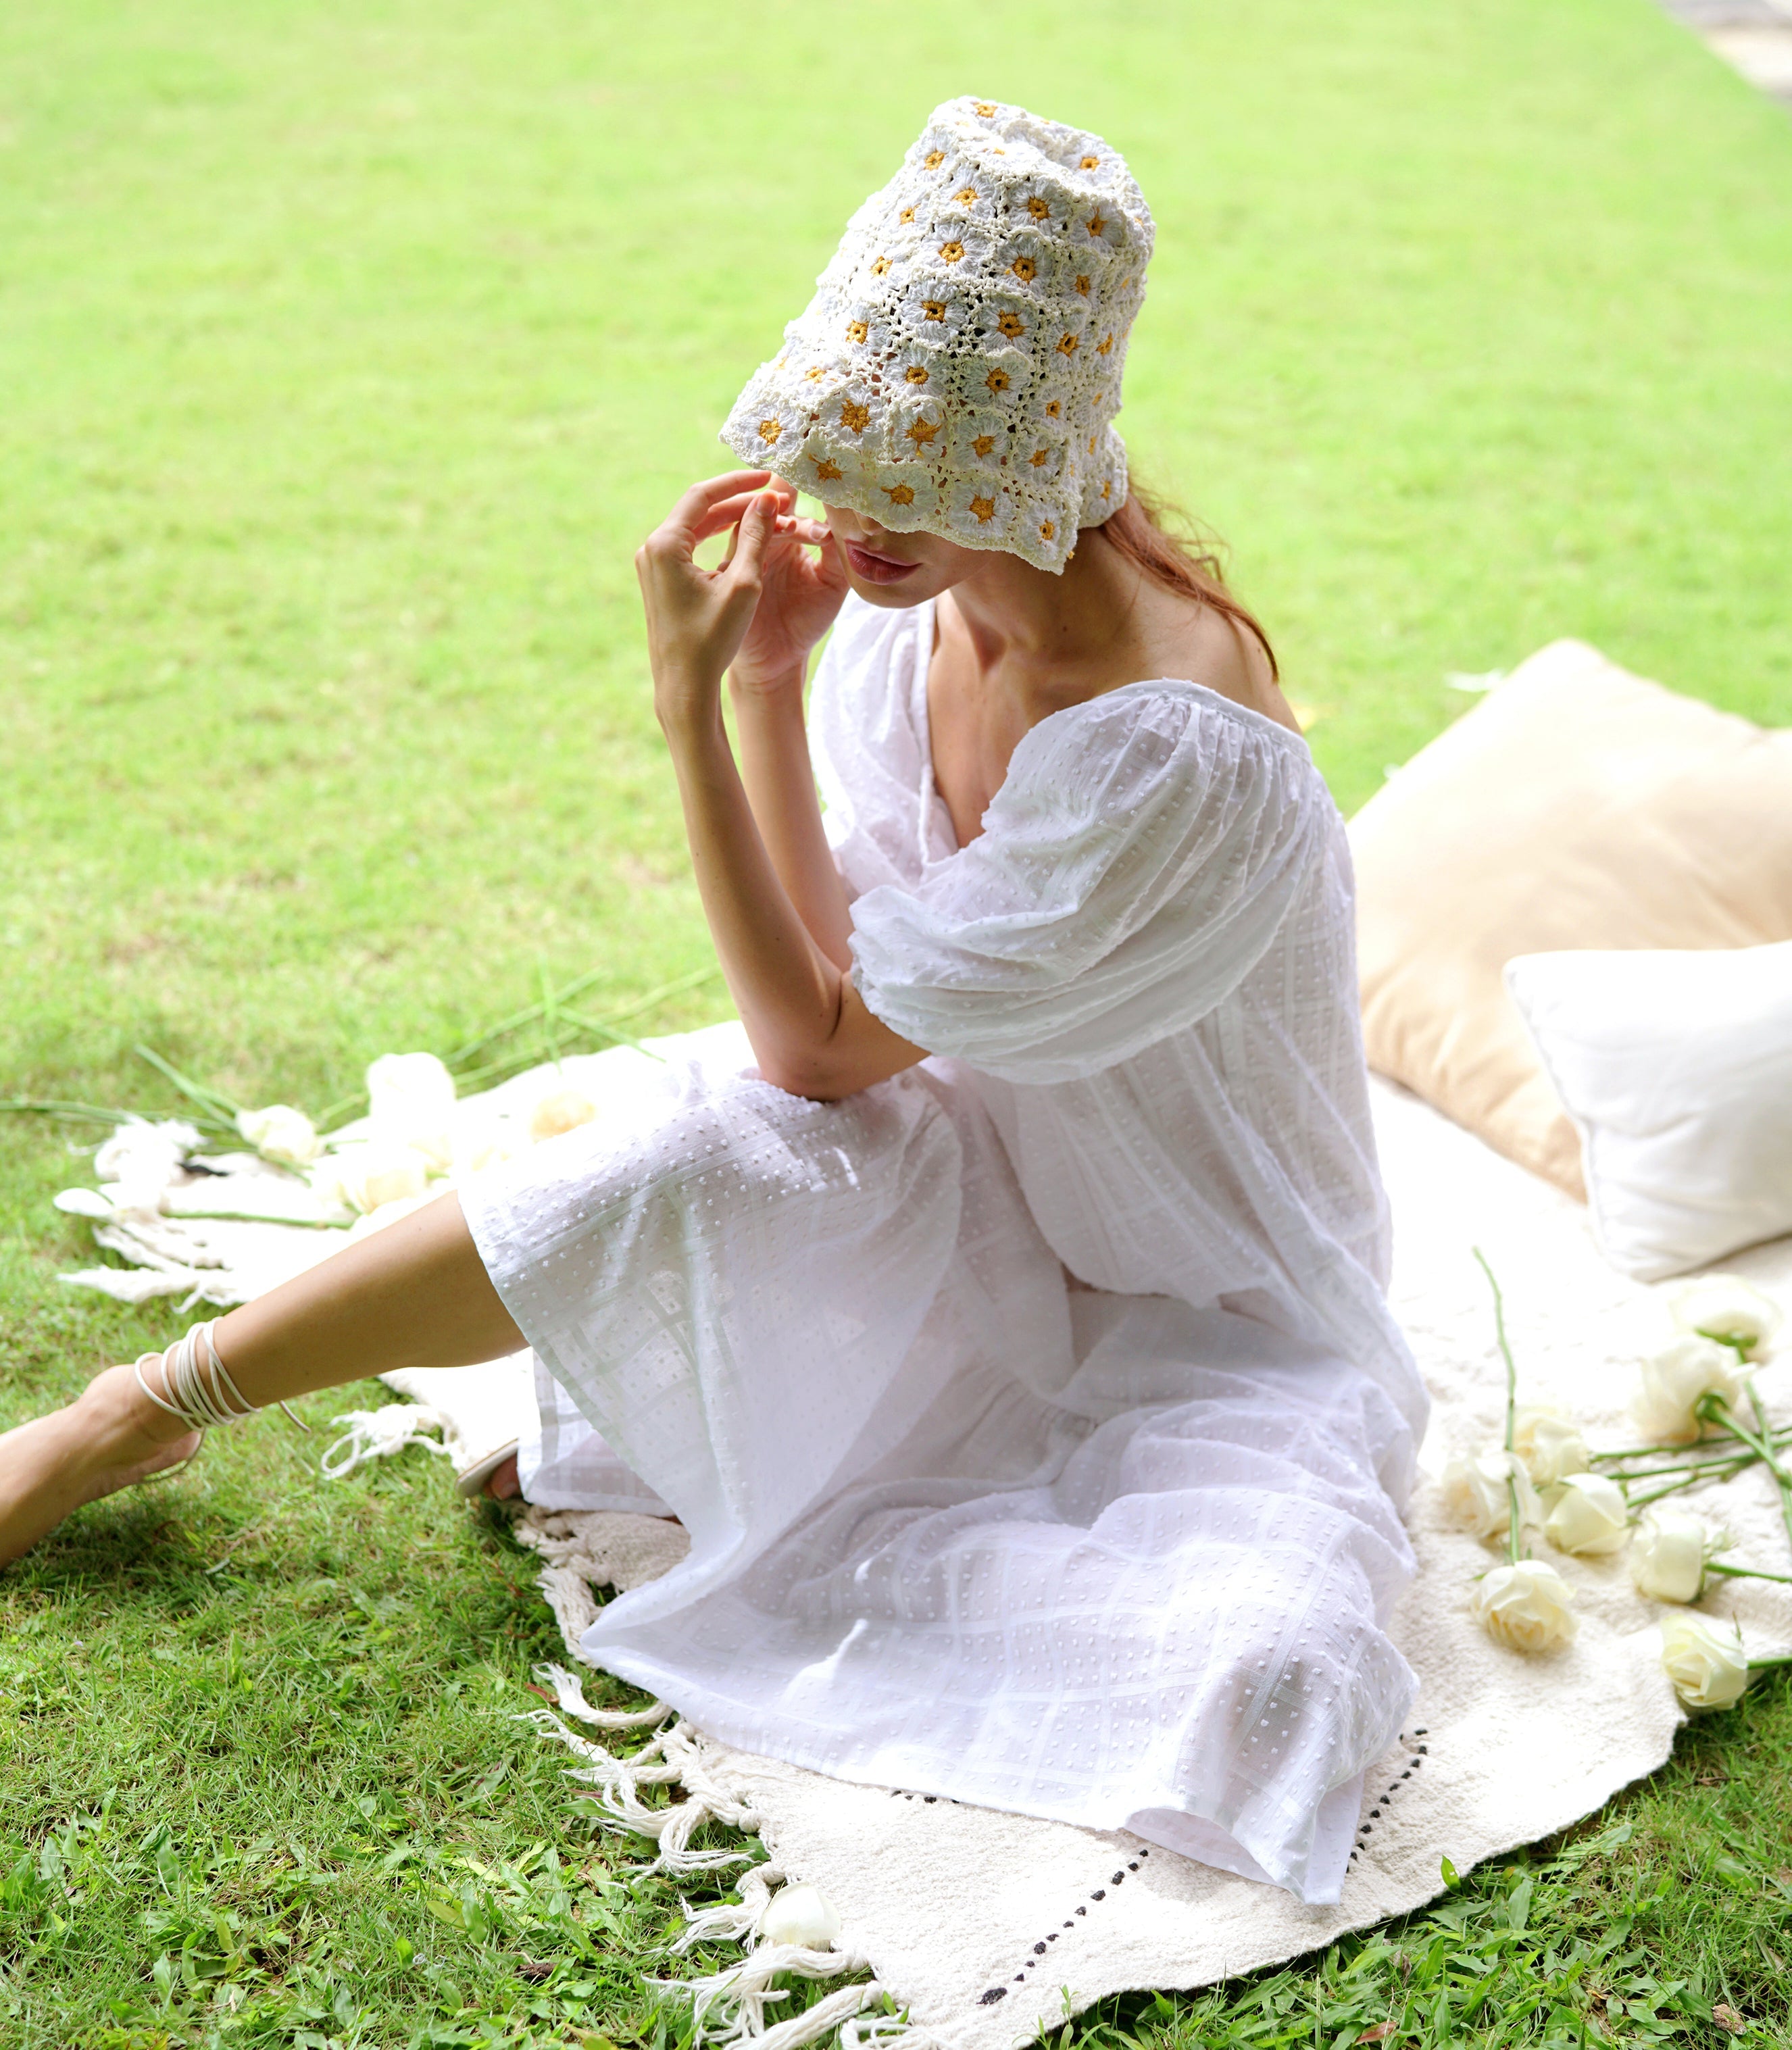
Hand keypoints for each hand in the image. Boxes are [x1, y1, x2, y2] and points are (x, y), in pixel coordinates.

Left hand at [634, 472, 837, 732]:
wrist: (684, 685)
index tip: (768, 477)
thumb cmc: (712, 640)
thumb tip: (767, 499)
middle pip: (697, 508)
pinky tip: (741, 537)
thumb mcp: (743, 585)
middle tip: (772, 495)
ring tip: (763, 513)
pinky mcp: (657, 579)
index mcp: (665, 545)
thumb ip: (754, 537)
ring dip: (727, 518)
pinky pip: (688, 545)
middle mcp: (650, 549)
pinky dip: (714, 537)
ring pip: (693, 526)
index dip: (738, 482)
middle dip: (736, 500)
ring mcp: (651, 564)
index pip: (702, 495)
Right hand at [722, 479, 848, 695]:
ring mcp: (744, 555)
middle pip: (767, 502)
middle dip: (782, 494)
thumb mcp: (832, 584)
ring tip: (793, 524)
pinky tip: (771, 539)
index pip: (789, 500)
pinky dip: (752, 540)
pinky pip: (737, 548)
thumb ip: (838, 552)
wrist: (780, 660)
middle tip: (802, 494)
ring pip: (750, 521)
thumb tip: (843, 520)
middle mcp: (763, 539)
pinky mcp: (732, 574)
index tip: (817, 472)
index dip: (799, 483)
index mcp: (786, 536)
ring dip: (769, 517)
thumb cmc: (805, 621)